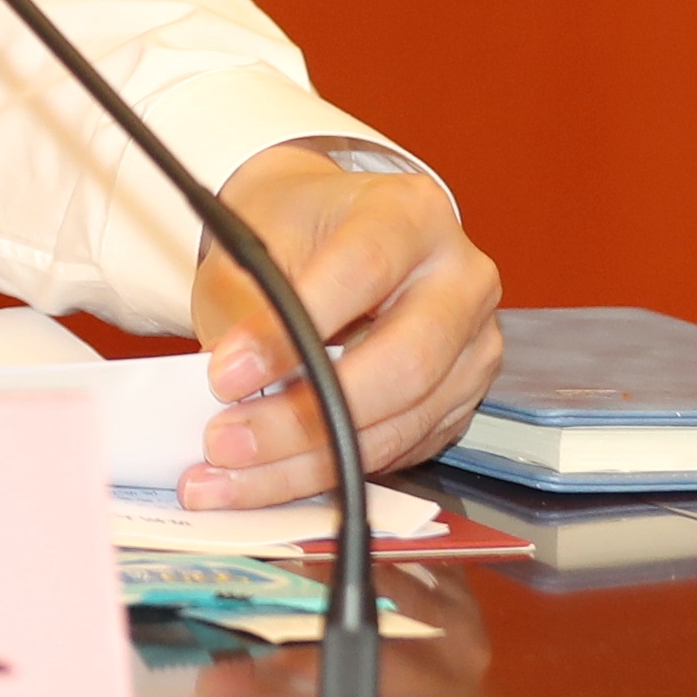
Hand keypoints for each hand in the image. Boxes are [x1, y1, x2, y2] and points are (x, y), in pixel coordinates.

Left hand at [180, 144, 502, 507]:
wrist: (328, 232)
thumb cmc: (294, 229)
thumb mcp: (256, 240)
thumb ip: (248, 305)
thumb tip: (230, 390)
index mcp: (411, 215)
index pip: (360, 273)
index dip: (293, 333)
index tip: (224, 375)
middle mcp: (458, 279)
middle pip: (400, 365)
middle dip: (304, 417)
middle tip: (226, 441)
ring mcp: (472, 346)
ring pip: (400, 423)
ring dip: (308, 462)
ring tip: (230, 475)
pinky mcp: (461, 402)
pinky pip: (399, 451)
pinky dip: (328, 473)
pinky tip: (269, 480)